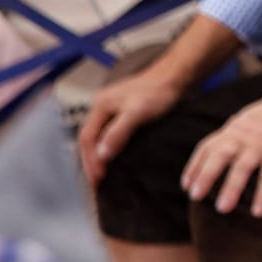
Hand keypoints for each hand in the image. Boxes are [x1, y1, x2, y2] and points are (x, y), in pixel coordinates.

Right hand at [78, 65, 188, 182]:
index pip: (86, 138)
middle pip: (88, 139)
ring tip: (101, 175)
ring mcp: (111, 109)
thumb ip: (118, 133)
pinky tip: (112, 158)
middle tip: (97, 183)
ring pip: (97, 137)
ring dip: (97, 156)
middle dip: (90, 161)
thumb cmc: (159, 91)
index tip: (98, 179)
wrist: (176, 77)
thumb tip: (101, 154)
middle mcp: (101, 106)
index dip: (90, 160)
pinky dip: (106, 148)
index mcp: (100, 105)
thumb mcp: (137, 113)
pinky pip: (107, 134)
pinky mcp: (122, 112)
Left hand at [181, 84, 261, 216]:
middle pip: (219, 156)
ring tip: (222, 208)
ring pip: (242, 167)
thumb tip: (223, 151)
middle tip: (195, 197)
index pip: (207, 147)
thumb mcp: (251, 118)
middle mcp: (244, 136)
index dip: (195, 166)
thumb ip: (237, 133)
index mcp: (235, 128)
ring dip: (231, 188)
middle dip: (205, 176)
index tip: (186, 185)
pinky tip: (258, 211)